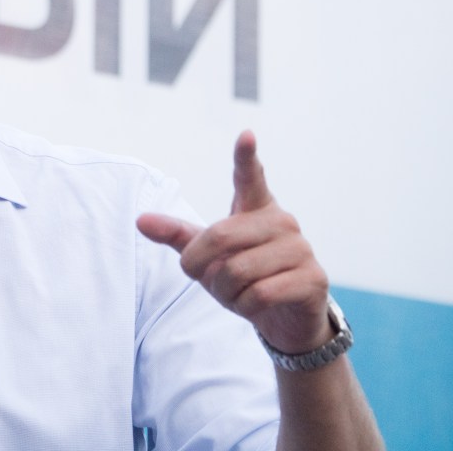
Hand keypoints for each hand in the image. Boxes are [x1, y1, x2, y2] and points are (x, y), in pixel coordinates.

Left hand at [137, 131, 331, 353]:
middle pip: (219, 236)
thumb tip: (140, 220)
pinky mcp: (312, 278)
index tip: (245, 135)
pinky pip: (260, 294)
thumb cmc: (243, 277)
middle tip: (207, 279)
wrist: (285, 317)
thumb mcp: (207, 256)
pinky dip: (245, 306)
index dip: (245, 157)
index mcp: (256, 208)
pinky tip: (254, 305)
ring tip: (236, 294)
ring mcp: (301, 248)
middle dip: (201, 267)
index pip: (249, 177)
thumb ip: (177, 236)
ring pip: (238, 270)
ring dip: (224, 292)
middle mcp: (281, 221)